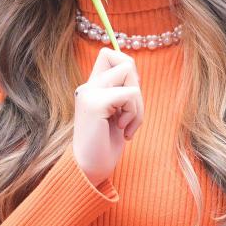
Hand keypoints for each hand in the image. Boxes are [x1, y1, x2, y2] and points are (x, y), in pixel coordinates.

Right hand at [73, 47, 143, 185]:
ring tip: (127, 125)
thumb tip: (132, 69)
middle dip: (137, 85)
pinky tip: (124, 131)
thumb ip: (122, 92)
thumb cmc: (105, 146)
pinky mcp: (94, 104)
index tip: (128, 97)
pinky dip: (134, 114)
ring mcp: (89, 93)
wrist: (90, 171)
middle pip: (124, 61)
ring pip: (129, 73)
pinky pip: (130, 94)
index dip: (127, 67)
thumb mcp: (117, 113)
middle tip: (130, 111)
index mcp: (92, 88)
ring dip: (138, 102)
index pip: (109, 54)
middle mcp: (87, 87)